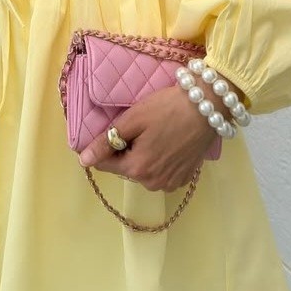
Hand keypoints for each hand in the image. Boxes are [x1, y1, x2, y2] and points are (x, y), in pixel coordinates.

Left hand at [76, 83, 227, 192]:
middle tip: (144, 127)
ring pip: (144, 171)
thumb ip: (106, 142)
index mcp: (137, 169)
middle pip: (126, 168)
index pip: (104, 164)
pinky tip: (170, 143)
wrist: (208, 107)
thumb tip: (83, 160)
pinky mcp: (184, 179)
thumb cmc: (167, 108)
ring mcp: (170, 183)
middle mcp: (152, 183)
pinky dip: (161, 161)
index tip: (123, 128)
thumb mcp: (133, 120)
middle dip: (128, 150)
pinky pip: (161, 173)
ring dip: (144, 156)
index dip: (108, 145)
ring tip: (158, 134)